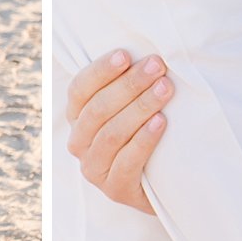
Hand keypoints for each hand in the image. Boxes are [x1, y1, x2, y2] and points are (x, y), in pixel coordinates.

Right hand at [64, 49, 173, 211]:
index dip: (100, 71)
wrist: (163, 184)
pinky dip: (145, 139)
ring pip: (112, 133)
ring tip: (165, 89)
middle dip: (129, 84)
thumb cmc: (146, 133)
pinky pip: (127, 162)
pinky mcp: (115, 190)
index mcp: (76, 118)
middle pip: (98, 109)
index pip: (79, 90)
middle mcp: (79, 143)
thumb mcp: (130, 107)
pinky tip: (162, 122)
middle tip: (157, 66)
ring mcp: (94, 169)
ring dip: (140, 107)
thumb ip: (126, 84)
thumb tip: (146, 50)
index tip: (126, 54)